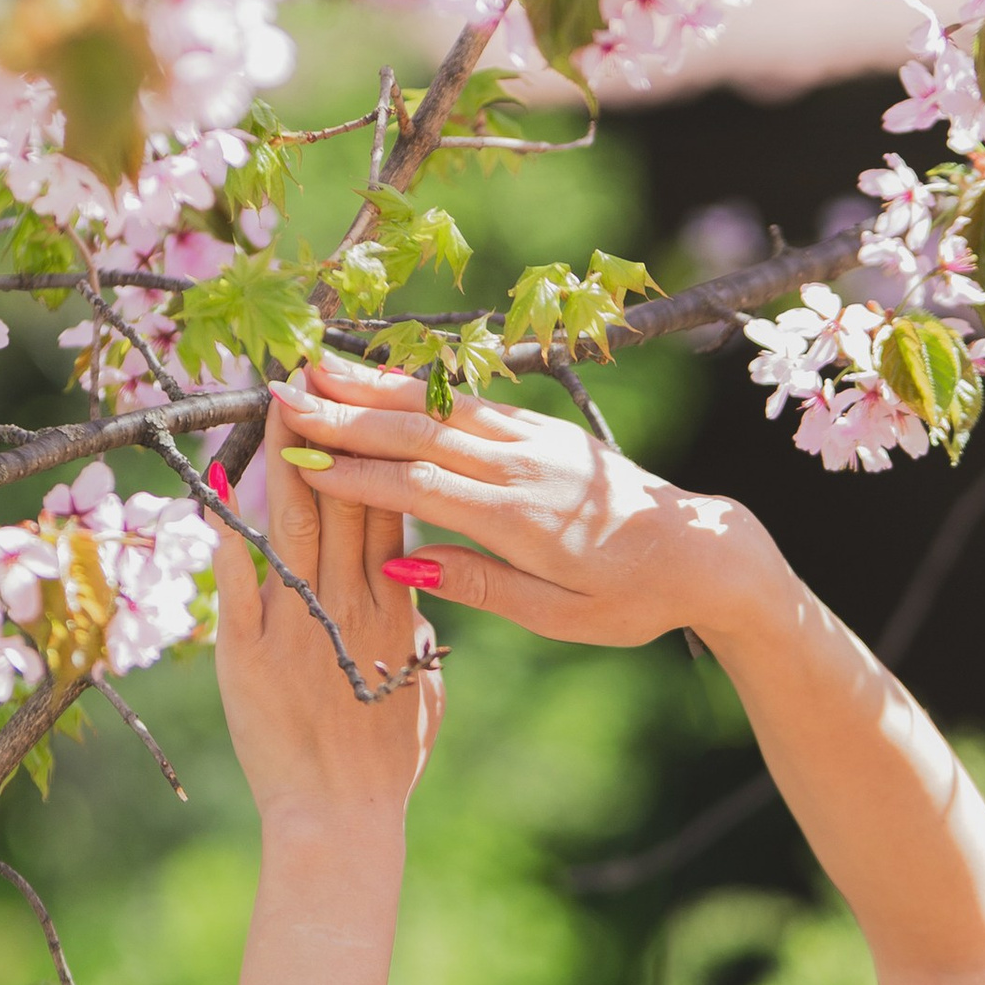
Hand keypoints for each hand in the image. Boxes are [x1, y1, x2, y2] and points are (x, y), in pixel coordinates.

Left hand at [212, 404, 444, 820]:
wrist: (342, 818)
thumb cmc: (388, 766)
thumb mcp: (423, 693)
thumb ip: (417, 638)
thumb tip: (415, 602)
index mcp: (398, 611)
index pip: (394, 513)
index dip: (379, 457)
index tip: (368, 406)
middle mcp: (353, 606)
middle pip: (346, 503)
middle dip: (328, 434)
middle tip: (310, 375)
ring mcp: (300, 626)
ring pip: (297, 525)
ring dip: (284, 461)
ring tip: (273, 404)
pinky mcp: (251, 653)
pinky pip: (240, 578)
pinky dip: (228, 529)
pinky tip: (216, 482)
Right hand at [268, 357, 781, 648]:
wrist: (703, 553)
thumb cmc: (632, 599)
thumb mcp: (561, 616)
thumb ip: (482, 586)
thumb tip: (404, 566)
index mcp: (521, 520)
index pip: (418, 485)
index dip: (353, 470)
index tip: (295, 457)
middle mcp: (523, 467)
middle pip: (418, 431)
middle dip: (345, 412)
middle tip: (281, 393)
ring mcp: (535, 439)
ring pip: (440, 405)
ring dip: (375, 385)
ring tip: (316, 367)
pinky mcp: (544, 429)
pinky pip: (470, 401)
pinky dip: (419, 387)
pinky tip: (383, 377)